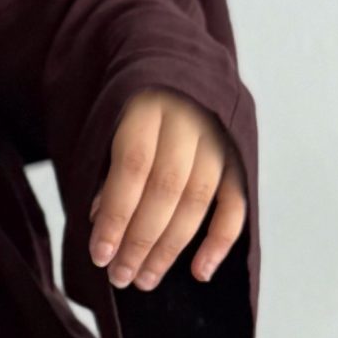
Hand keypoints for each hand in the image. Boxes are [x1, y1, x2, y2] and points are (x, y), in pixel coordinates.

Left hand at [89, 87, 246, 289]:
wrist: (173, 58)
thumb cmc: (128, 101)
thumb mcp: (107, 121)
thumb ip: (107, 169)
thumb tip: (103, 223)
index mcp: (149, 102)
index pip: (133, 167)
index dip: (117, 215)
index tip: (100, 256)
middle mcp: (189, 117)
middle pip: (167, 188)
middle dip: (142, 240)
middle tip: (121, 277)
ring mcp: (218, 135)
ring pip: (198, 199)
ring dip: (171, 247)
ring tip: (145, 278)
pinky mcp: (238, 153)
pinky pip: (235, 202)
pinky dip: (219, 240)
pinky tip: (199, 271)